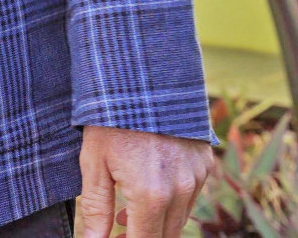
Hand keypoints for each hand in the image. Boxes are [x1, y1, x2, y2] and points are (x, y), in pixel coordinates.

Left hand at [76, 126, 212, 237]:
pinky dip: (171, 200)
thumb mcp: (93, 162)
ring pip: (180, 218)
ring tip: (125, 209)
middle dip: (141, 235)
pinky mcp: (204, 163)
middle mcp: (182, 189)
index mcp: (152, 194)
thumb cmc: (110, 118)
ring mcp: (197, 176)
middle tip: (115, 227)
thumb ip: (96, 208)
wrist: (142, 76)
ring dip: (156, 221)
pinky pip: (191, 195)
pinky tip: (147, 188)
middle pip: (166, 235)